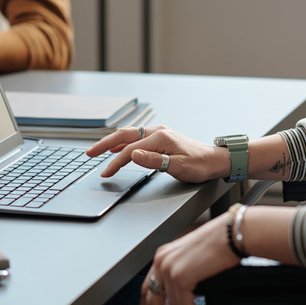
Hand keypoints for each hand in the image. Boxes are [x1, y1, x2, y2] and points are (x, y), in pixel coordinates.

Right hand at [86, 125, 229, 182]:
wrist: (215, 160)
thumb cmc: (200, 165)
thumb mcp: (178, 166)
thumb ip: (154, 161)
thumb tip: (133, 155)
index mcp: (160, 138)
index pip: (130, 151)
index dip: (115, 162)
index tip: (105, 172)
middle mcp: (158, 131)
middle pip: (124, 136)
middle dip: (104, 144)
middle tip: (89, 153)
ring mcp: (159, 133)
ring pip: (129, 134)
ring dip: (112, 141)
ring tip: (98, 149)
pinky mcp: (161, 137)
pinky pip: (137, 137)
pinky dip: (123, 142)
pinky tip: (118, 147)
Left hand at [136, 212, 239, 304]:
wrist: (232, 234)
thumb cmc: (221, 242)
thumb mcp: (194, 258)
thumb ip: (184, 275)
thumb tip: (184, 298)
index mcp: (164, 255)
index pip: (149, 285)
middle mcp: (162, 261)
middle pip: (151, 300)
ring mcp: (169, 269)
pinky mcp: (180, 277)